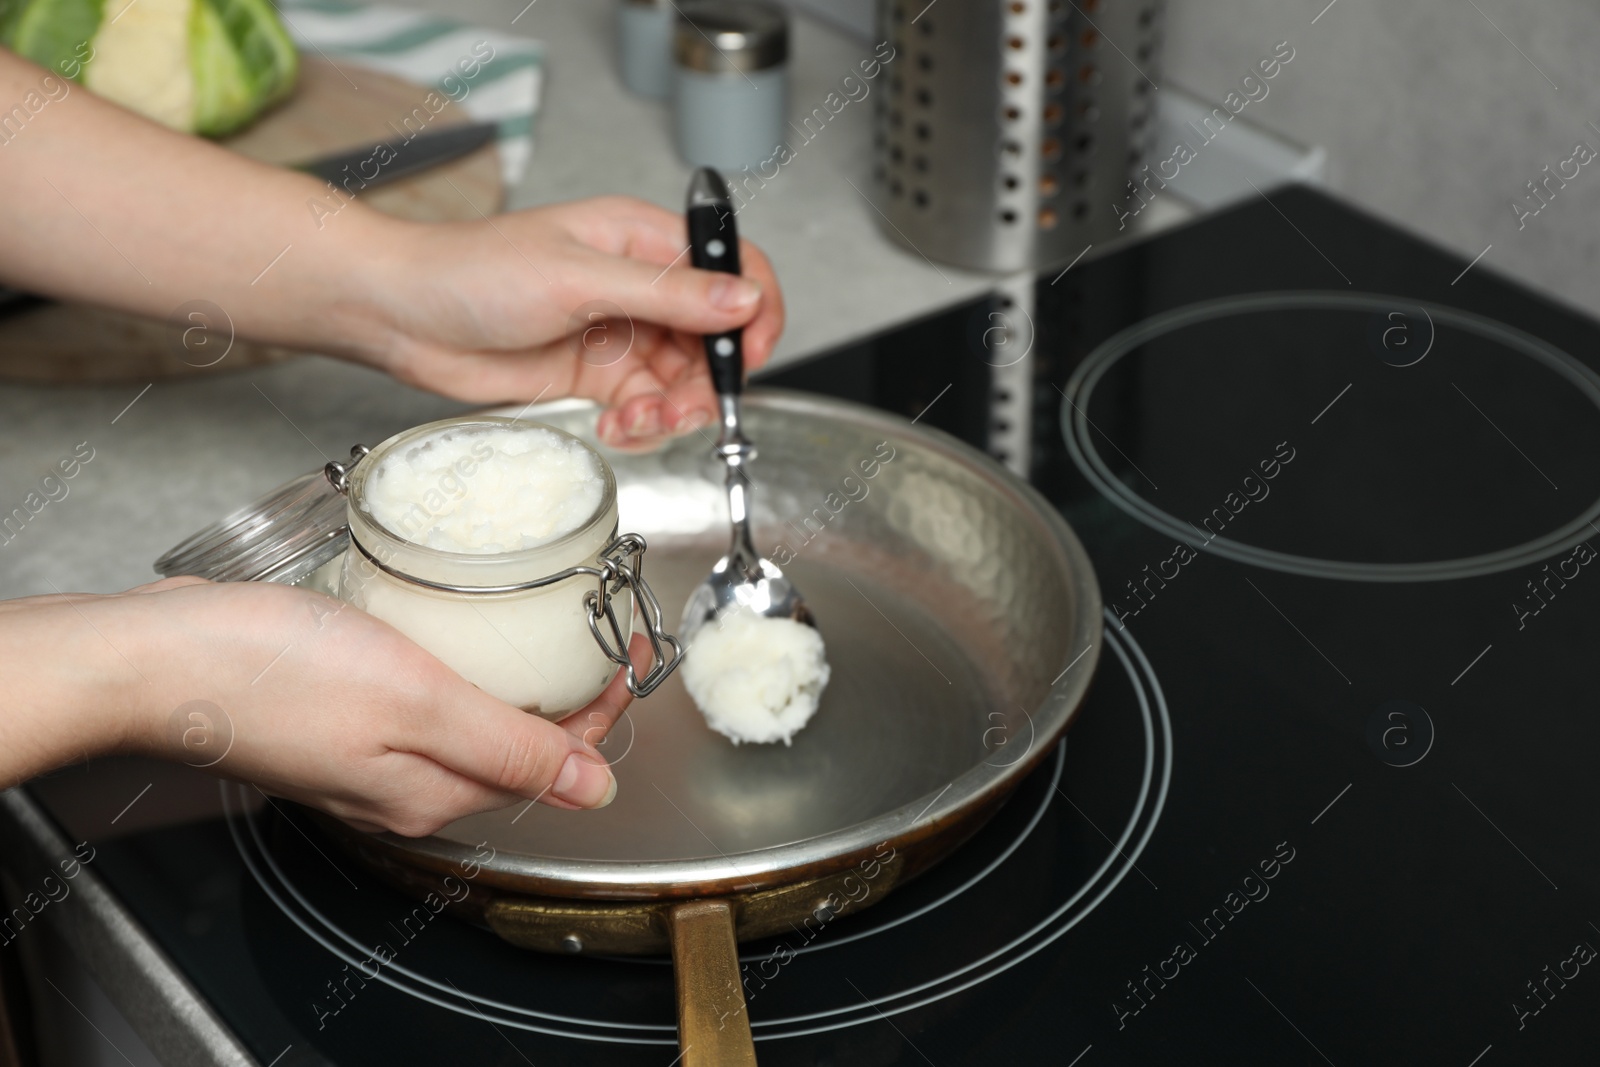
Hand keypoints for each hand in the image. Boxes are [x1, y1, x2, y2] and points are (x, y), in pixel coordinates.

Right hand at [0, 577, 639, 835]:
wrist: (155, 656)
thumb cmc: (273, 673)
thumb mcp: (419, 704)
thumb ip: (512, 748)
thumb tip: (596, 792)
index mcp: (431, 794)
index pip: (550, 761)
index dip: (598, 708)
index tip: (621, 650)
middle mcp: (400, 787)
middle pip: (512, 743)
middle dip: (560, 691)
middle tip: (589, 625)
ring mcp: (363, 755)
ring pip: (467, 720)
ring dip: (509, 675)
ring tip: (536, 622)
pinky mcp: (332, 717)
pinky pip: (419, 700)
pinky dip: (454, 666)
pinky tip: (453, 630)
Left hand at [359, 196, 784, 449]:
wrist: (403, 315)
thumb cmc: (472, 271)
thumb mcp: (579, 277)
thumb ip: (668, 294)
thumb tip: (742, 300)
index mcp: (644, 239)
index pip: (733, 268)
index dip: (755, 312)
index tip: (750, 356)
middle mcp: (642, 285)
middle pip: (716, 337)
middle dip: (709, 380)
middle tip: (681, 408)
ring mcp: (622, 332)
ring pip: (684, 380)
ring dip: (673, 411)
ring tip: (636, 421)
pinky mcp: (597, 375)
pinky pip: (647, 406)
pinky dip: (643, 425)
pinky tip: (615, 424)